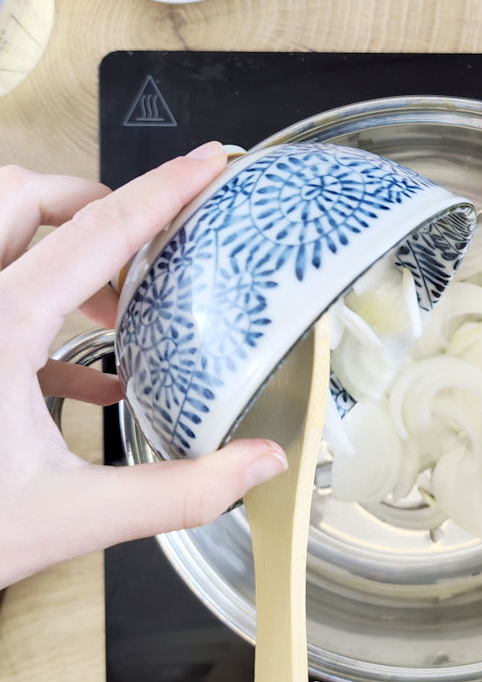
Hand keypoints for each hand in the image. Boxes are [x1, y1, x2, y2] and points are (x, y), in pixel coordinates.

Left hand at [0, 147, 287, 589]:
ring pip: (2, 234)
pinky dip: (44, 313)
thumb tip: (255, 466)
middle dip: (95, 203)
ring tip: (116, 305)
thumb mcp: (76, 517)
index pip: (97, 230)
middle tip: (151, 239)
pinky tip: (90, 375)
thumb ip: (176, 493)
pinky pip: (0, 300)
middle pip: (28, 197)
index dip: (161, 191)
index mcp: (1, 323)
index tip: (204, 163)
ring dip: (60, 250)